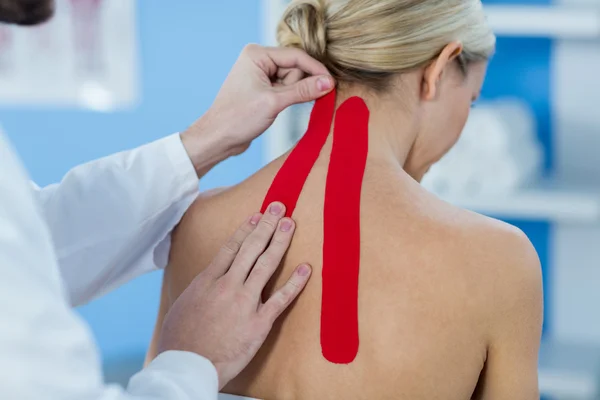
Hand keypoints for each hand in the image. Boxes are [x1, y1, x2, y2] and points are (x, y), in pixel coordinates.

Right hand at [157, 202, 311, 388]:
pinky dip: (294, 283)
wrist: (186, 365)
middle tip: (279, 208)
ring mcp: (244, 303)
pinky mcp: (258, 323)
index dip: (246, 229)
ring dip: (280, 242)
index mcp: (207, 280)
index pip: (231, 247)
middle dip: (266, 225)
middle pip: (250, 248)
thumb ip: (198, 289)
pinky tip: (305, 269)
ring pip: (266, 265)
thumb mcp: (182, 305)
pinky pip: (280, 299)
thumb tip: (205, 280)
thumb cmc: (179, 339)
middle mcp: (227, 286)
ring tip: (290, 224)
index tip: (257, 216)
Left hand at [181, 44, 334, 175]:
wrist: (218, 138)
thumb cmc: (237, 118)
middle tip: (291, 102)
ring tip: (276, 108)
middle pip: (295, 68)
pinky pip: (285, 89)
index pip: (296, 56)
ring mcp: (260, 74)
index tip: (331, 83)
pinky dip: (289, 98)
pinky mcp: (263, 88)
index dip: (315, 70)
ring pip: (292, 80)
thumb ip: (303, 91)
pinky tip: (280, 109)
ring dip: (293, 95)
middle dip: (299, 86)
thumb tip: (328, 83)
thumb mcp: (274, 102)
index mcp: (257, 54)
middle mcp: (258, 60)